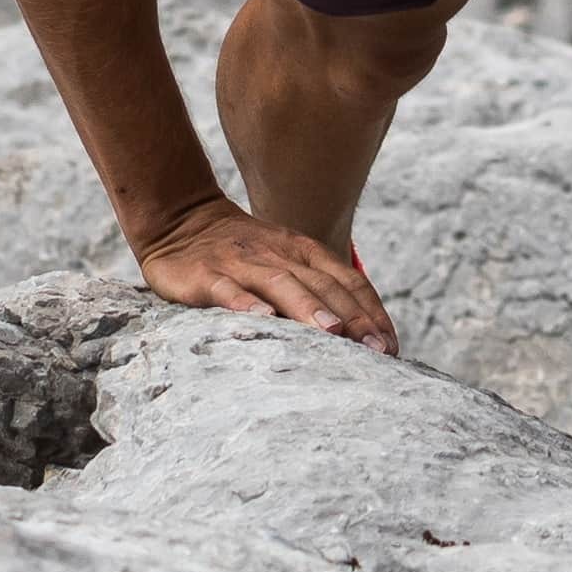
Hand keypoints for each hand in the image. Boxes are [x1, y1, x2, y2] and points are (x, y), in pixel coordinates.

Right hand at [131, 195, 395, 348]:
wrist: (180, 220)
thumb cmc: (242, 252)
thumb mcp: (285, 260)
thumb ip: (318, 287)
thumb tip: (361, 333)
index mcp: (303, 252)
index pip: (348, 281)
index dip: (371, 312)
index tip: (390, 346)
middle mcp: (278, 256)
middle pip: (322, 286)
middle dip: (353, 319)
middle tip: (376, 352)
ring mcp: (242, 264)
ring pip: (281, 285)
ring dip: (309, 308)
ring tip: (332, 333)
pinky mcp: (206, 275)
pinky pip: (228, 289)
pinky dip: (246, 303)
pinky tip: (263, 319)